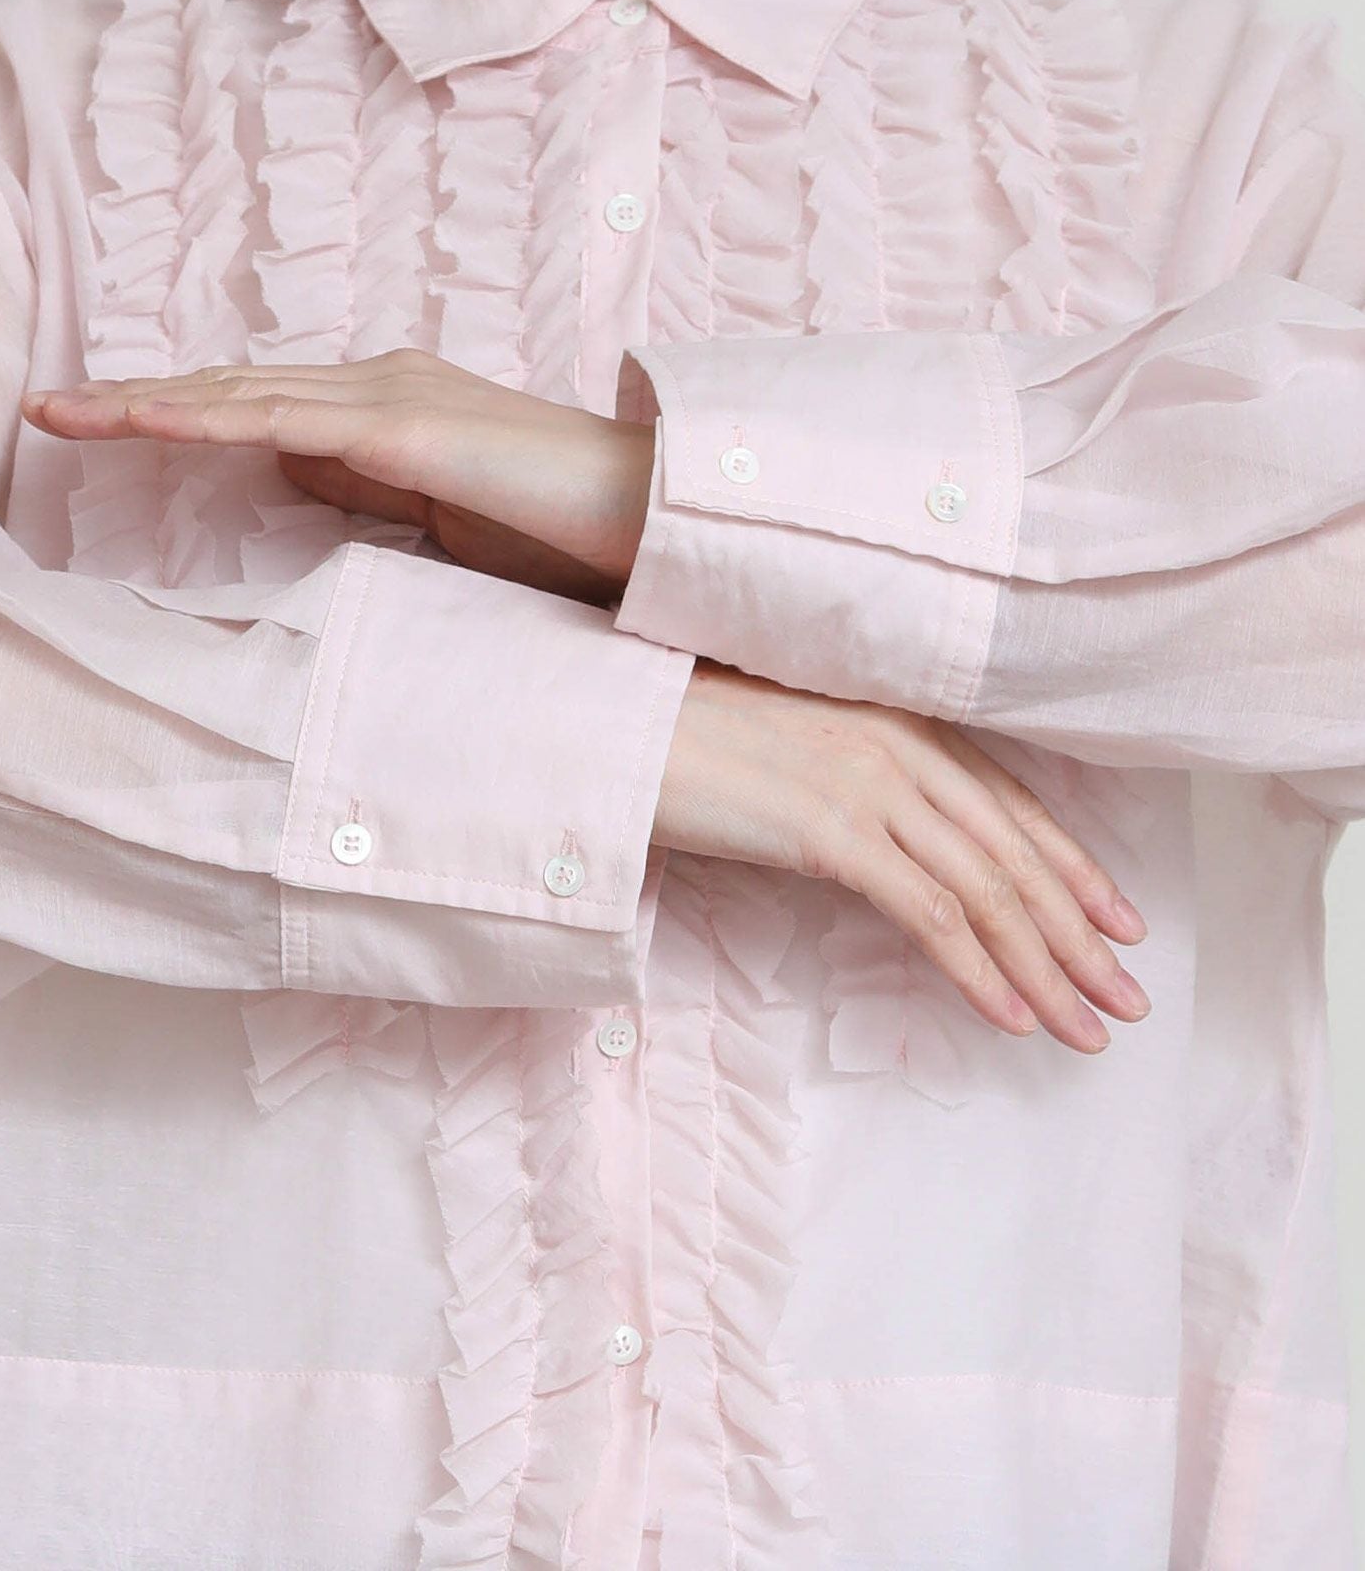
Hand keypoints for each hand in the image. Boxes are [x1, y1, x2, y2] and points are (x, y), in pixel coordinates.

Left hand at [20, 349, 651, 600]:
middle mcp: (378, 381)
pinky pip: (282, 420)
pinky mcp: (404, 427)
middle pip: (233, 386)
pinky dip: (206, 417)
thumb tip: (289, 470)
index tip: (107, 428)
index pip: (261, 404)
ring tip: (60, 412)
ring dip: (146, 402)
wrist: (643, 514)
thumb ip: (364, 486)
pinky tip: (143, 420)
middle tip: (49, 409)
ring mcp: (389, 396)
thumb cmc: (555, 526)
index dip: (182, 412)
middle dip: (138, 397)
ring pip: (241, 393)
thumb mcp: (436, 511)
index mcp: (387, 402)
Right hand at [656, 659, 1152, 1053]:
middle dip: (1080, 936)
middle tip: (1127, 999)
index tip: (1122, 926)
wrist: (625, 732)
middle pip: (1017, 856)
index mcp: (905, 724)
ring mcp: (870, 787)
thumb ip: (868, 786)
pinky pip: (927, 913)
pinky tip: (1009, 1016)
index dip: (1076, 872)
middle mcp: (903, 748)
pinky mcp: (831, 832)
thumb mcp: (806, 753)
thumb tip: (908, 850)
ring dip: (1045, 969)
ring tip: (1087, 1028)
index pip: (1015, 808)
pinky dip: (977, 970)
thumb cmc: (701, 745)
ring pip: (987, 891)